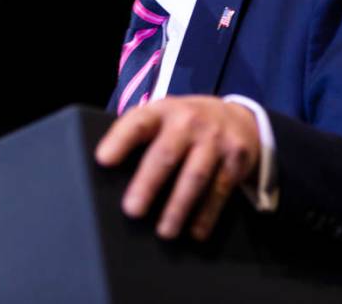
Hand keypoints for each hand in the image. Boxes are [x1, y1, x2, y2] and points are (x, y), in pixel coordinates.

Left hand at [95, 95, 259, 240]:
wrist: (238, 118)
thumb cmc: (185, 125)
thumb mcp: (163, 118)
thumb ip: (140, 135)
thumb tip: (109, 172)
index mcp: (162, 111)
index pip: (137, 122)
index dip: (119, 140)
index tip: (103, 160)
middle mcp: (188, 121)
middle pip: (165, 154)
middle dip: (147, 184)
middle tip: (132, 210)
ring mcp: (215, 139)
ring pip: (194, 177)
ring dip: (178, 207)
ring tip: (164, 231)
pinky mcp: (236, 158)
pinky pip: (219, 190)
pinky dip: (207, 214)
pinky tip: (195, 231)